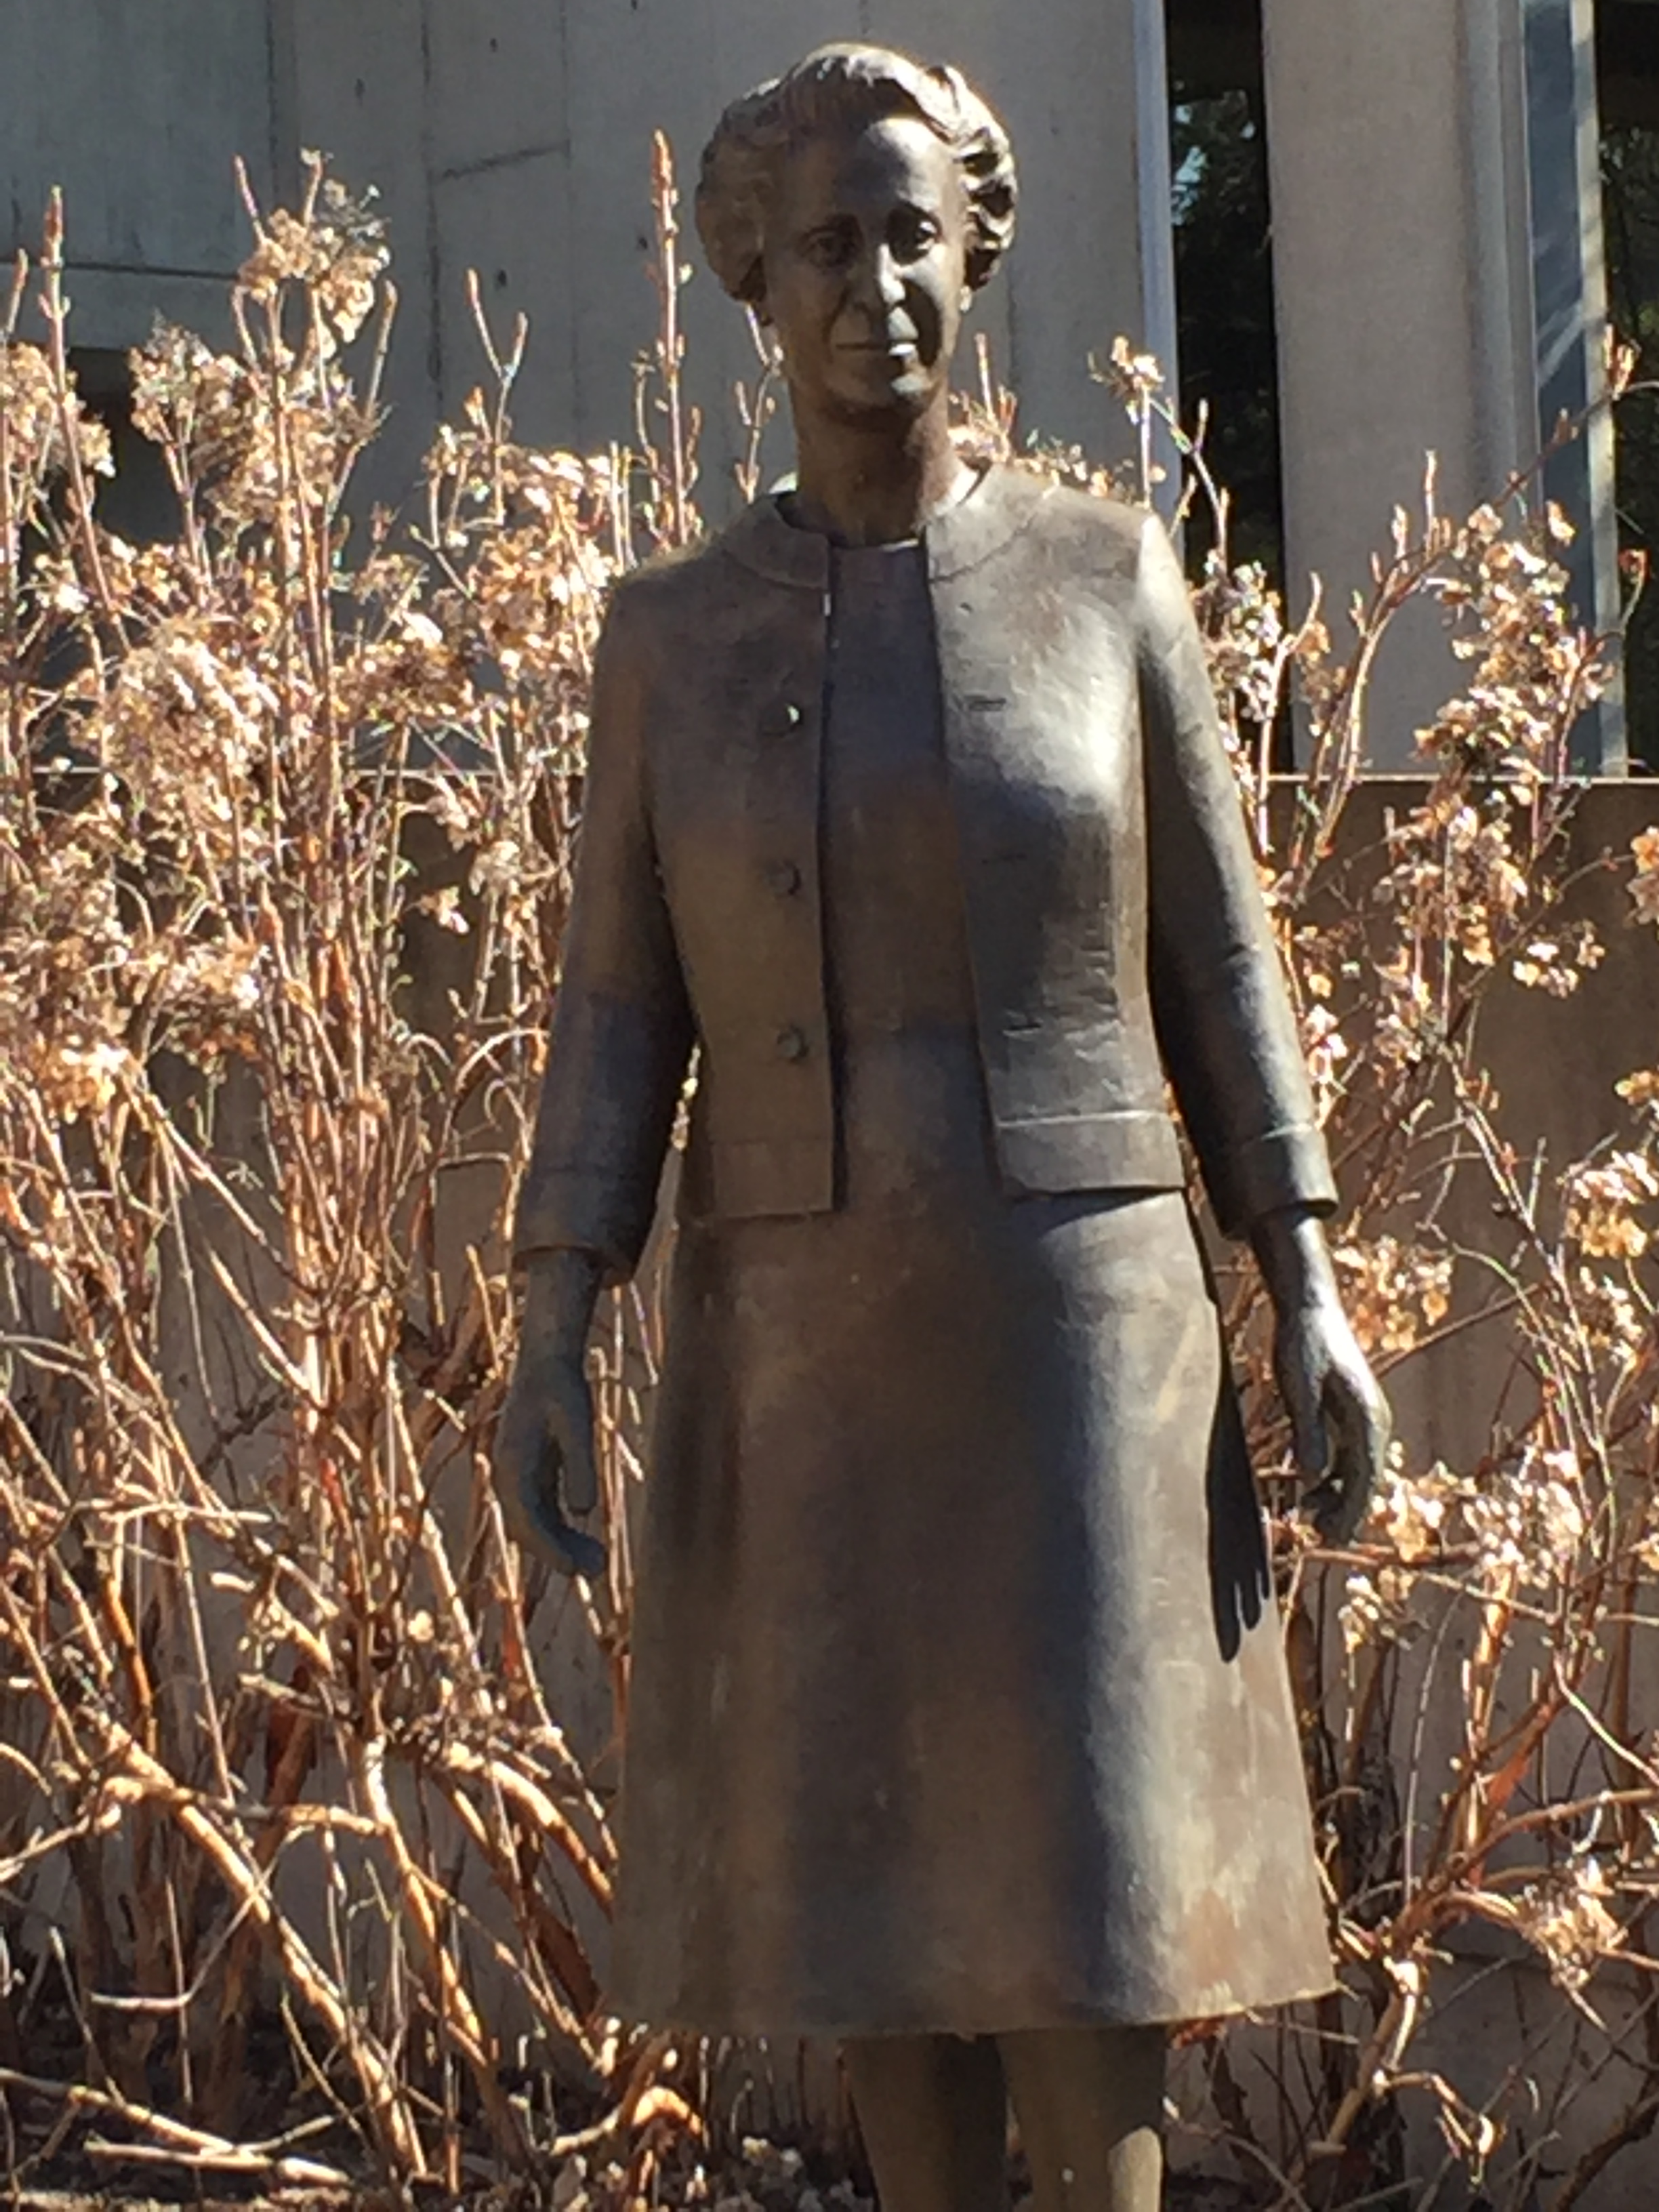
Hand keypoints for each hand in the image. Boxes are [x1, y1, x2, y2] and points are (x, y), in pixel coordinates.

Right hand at [492, 1250, 605, 1578]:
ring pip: (534, 1523)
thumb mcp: (577, 1420)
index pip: (527, 1519)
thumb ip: (579, 1464)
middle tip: (598, 1571)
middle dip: (559, 1554)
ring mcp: (517, 1474)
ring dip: (561, 1546)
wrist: (545, 1359)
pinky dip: (561, 1529)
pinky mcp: (531, 1471)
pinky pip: (542, 1510)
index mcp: (513, 1462)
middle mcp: (508, 1473)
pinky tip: (587, 1542)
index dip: (550, 1549)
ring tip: (600, 1562)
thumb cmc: (562, 1385)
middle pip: (528, 1528)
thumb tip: (584, 1511)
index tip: (575, 1570)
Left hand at [1272, 1298, 1390, 1546]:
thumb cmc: (1303, 1342)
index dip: (1349, 1512)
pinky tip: (1311, 1489)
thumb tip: (1311, 1476)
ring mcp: (1364, 1416)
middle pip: (1366, 1479)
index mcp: (1368, 1416)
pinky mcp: (1349, 1412)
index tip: (1332, 1539)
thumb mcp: (1298, 1387)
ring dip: (1338, 1497)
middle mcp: (1374, 1420)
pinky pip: (1348, 1455)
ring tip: (1311, 1519)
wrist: (1310, 1306)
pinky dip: (1333, 1477)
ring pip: (1358, 1470)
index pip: (1364, 1477)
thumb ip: (1307, 1430)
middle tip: (1321, 1538)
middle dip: (1347, 1512)